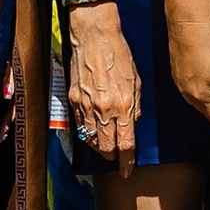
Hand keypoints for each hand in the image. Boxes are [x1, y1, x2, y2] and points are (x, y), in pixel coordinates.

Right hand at [63, 4, 140, 170]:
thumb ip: (135, 106)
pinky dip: (86, 133)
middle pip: (106, 148)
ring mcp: (85, 106)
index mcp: (123, 105)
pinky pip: (79, 126)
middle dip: (112, 157)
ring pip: (90, 140)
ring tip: (105, 146)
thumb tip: (132, 124)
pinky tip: (92, 132)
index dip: (126, 162)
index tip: (127, 172)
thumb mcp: (137, 82)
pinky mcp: (73, 100)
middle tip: (116, 158)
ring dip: (98, 147)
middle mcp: (103, 109)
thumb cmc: (119, 55)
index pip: (125, 144)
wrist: (94, 37)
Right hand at [169, 12, 209, 135]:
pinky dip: (200, 94)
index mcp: (201, 95)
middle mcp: (187, 92)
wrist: (187, 23)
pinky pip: (189, 90)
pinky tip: (206, 89)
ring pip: (197, 101)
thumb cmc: (208, 43)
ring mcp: (179, 82)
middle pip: (205, 111)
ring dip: (208, 106)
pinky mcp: (176, 72)